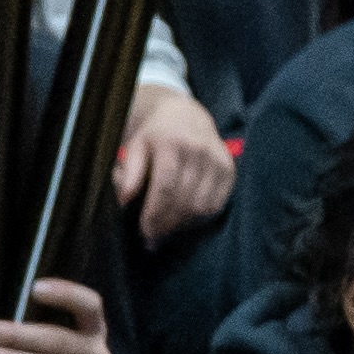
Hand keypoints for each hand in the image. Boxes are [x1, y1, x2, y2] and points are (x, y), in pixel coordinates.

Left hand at [116, 82, 234, 243]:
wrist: (185, 116)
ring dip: (183, 224)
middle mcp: (200, 150)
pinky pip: (217, 204)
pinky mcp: (229, 170)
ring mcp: (218, 161)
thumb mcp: (134, 147)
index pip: (166, 187)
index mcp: (173, 143)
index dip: (155, 214)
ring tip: (167, 231)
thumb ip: (129, 173)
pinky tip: (185, 221)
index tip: (144, 231)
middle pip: (184, 200)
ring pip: (202, 206)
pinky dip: (200, 218)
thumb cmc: (154, 136)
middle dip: (167, 224)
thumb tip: (124, 200)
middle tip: (153, 238)